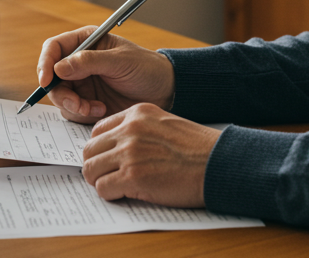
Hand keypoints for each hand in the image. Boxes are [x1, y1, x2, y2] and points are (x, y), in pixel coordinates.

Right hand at [36, 26, 174, 122]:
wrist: (164, 92)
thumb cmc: (146, 68)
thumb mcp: (120, 61)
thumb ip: (89, 62)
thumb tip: (58, 68)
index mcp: (86, 41)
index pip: (54, 48)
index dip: (45, 63)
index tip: (46, 81)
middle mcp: (78, 62)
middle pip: (51, 77)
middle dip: (61, 93)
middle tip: (78, 104)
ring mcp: (81, 83)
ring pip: (59, 96)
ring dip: (73, 106)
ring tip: (97, 108)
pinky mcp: (86, 102)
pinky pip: (71, 111)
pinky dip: (81, 114)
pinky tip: (101, 111)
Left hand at [81, 103, 218, 207]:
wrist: (219, 163)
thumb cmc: (197, 148)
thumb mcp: (164, 125)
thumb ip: (138, 130)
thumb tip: (114, 149)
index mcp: (138, 113)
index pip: (98, 131)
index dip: (101, 149)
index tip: (108, 160)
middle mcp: (130, 129)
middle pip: (89, 150)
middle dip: (96, 166)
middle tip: (108, 176)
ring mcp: (130, 153)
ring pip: (90, 170)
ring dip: (101, 181)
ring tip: (116, 186)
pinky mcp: (133, 177)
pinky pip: (102, 188)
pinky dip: (110, 194)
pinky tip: (126, 193)